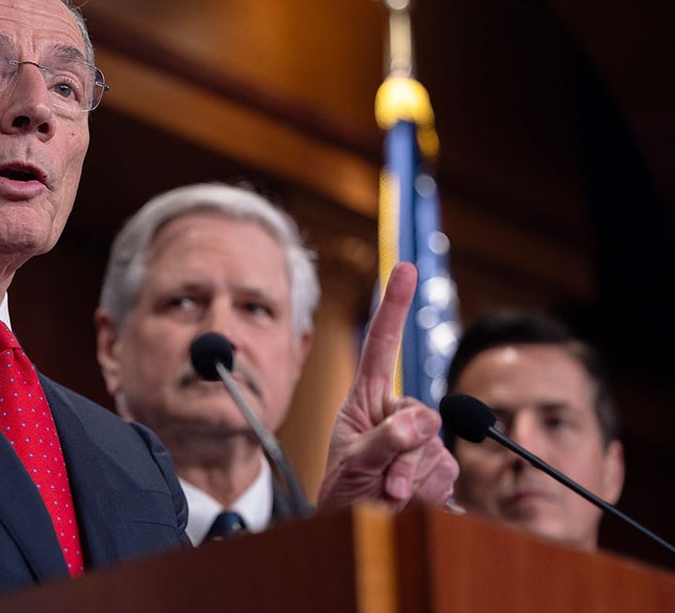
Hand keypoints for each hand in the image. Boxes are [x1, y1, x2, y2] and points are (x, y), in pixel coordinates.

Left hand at [316, 262, 457, 511]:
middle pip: (421, 417)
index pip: (383, 344)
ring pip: (434, 450)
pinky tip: (407, 499)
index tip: (403, 266)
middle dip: (403, 455)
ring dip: (410, 478)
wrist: (358, 523)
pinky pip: (445, 474)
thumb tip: (421, 421)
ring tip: (387, 491)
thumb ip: (385, 440)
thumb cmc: (345, 486)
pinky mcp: (440, 465)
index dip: (394, 305)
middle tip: (385, 483)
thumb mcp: (354, 461)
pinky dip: (426, 492)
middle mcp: (397, 412)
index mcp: (368, 398)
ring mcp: (422, 438)